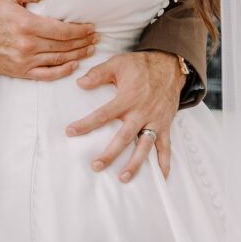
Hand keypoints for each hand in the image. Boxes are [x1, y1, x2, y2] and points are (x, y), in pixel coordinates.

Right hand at [0, 0, 100, 80]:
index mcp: (27, 24)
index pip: (62, 30)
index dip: (80, 30)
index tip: (91, 27)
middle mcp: (28, 45)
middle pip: (64, 46)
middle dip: (84, 42)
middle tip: (97, 38)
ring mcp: (25, 60)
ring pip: (59, 60)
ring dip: (78, 55)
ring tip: (91, 50)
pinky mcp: (21, 71)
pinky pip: (46, 75)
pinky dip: (62, 72)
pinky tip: (73, 66)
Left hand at [65, 51, 182, 181]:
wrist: (170, 65)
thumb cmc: (141, 65)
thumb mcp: (118, 63)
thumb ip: (98, 73)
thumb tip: (80, 83)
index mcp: (127, 98)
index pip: (103, 114)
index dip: (86, 124)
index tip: (70, 132)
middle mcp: (141, 111)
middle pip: (124, 136)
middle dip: (110, 153)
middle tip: (96, 165)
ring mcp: (155, 120)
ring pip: (144, 145)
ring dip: (135, 163)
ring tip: (123, 177)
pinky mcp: (166, 124)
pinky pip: (166, 146)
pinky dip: (164, 162)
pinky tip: (162, 177)